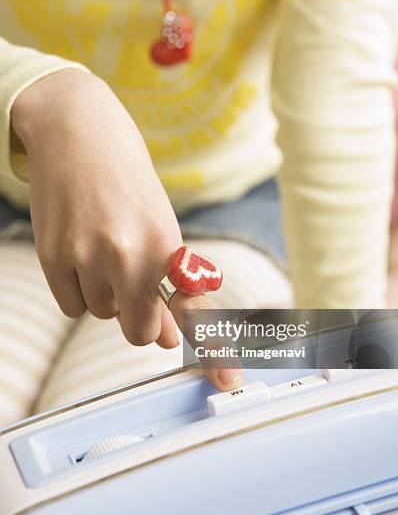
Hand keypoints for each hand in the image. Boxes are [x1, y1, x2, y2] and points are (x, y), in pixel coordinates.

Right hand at [11, 68, 242, 390]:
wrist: (79, 134)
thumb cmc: (127, 181)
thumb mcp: (159, 226)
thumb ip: (165, 285)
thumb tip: (164, 337)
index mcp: (167, 245)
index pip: (193, 309)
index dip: (213, 351)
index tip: (229, 380)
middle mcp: (128, 254)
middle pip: (138, 332)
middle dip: (140, 319)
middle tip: (134, 284)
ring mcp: (87, 256)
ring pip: (102, 315)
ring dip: (107, 294)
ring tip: (104, 247)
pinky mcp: (52, 256)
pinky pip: (71, 305)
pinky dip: (78, 288)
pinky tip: (81, 251)